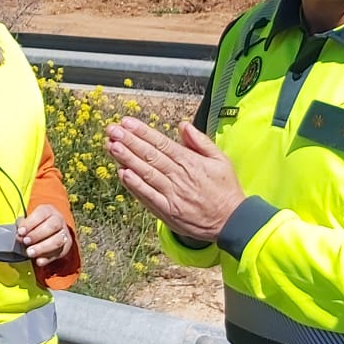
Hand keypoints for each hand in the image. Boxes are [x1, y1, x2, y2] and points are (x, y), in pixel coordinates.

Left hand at [16, 205, 73, 267]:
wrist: (52, 232)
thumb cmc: (37, 225)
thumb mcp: (29, 221)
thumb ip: (23, 226)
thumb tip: (19, 235)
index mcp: (48, 211)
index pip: (42, 213)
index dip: (30, 223)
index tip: (21, 232)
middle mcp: (59, 220)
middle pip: (52, 226)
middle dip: (37, 235)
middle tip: (25, 242)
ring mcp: (64, 234)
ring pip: (57, 241)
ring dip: (42, 248)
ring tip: (29, 253)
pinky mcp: (66, 247)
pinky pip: (58, 253)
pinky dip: (47, 258)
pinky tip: (38, 261)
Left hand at [103, 117, 245, 242]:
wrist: (232, 221)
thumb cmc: (225, 190)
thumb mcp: (221, 160)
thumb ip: (200, 142)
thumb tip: (183, 125)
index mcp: (190, 162)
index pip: (161, 143)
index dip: (142, 132)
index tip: (126, 122)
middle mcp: (179, 176)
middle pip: (150, 155)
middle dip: (128, 141)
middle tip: (111, 130)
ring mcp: (172, 194)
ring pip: (146, 173)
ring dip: (127, 159)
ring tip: (111, 147)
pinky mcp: (168, 211)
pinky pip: (148, 196)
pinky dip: (135, 186)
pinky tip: (122, 174)